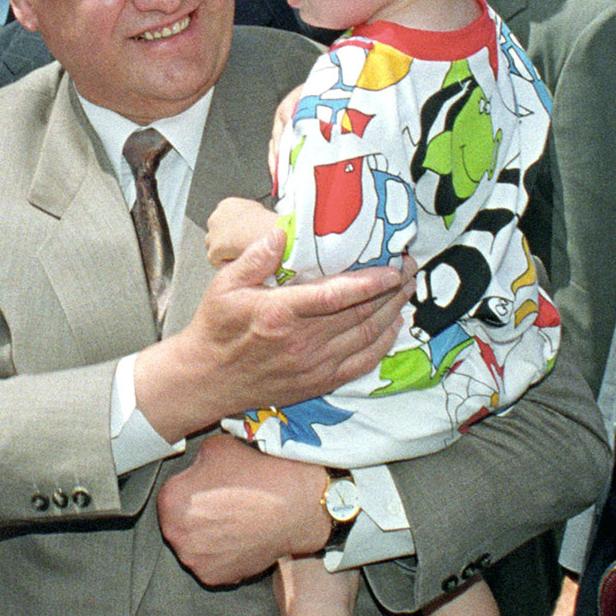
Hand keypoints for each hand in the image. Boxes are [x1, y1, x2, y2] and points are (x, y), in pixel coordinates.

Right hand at [132, 221, 410, 440]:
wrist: (206, 379)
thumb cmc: (216, 329)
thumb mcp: (224, 285)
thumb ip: (256, 257)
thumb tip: (282, 232)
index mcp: (281, 313)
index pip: (337, 295)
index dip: (371, 281)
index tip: (393, 267)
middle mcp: (303, 342)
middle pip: (361, 314)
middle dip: (391, 289)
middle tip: (409, 268)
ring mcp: (314, 365)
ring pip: (366, 337)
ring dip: (392, 313)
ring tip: (407, 291)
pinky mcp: (318, 382)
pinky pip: (361, 363)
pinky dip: (382, 345)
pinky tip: (392, 327)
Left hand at [155, 435, 328, 584]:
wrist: (294, 506)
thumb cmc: (257, 475)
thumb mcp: (216, 447)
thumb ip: (195, 462)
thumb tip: (194, 471)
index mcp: (170, 500)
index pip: (170, 494)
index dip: (190, 488)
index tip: (206, 488)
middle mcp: (176, 534)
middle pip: (178, 522)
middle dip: (194, 515)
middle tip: (221, 506)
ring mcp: (194, 559)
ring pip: (193, 545)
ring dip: (206, 536)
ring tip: (232, 522)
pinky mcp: (214, 577)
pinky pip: (210, 563)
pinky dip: (221, 554)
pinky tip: (239, 538)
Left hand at [205, 196, 279, 266]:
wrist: (270, 233)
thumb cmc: (269, 223)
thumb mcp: (258, 211)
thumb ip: (247, 216)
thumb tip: (249, 222)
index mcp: (227, 205)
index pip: (222, 220)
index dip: (232, 231)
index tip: (240, 236)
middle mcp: (216, 217)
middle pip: (216, 233)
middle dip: (226, 241)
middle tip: (241, 246)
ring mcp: (213, 233)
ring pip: (214, 247)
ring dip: (226, 252)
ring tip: (243, 253)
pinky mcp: (215, 248)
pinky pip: (217, 260)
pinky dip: (227, 262)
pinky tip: (240, 258)